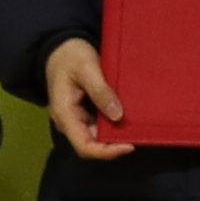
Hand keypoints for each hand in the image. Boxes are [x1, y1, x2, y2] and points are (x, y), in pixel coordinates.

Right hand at [42, 37, 131, 154]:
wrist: (61, 48)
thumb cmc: (71, 56)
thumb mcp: (87, 68)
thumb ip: (100, 91)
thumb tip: (117, 115)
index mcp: (64, 114)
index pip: (84, 146)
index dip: (107, 152)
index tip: (129, 146)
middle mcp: (69, 121)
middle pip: (92, 145)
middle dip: (115, 144)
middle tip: (139, 134)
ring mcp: (76, 118)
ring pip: (97, 136)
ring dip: (116, 134)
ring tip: (136, 126)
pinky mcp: (84, 113)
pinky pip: (100, 125)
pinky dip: (114, 124)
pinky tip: (128, 118)